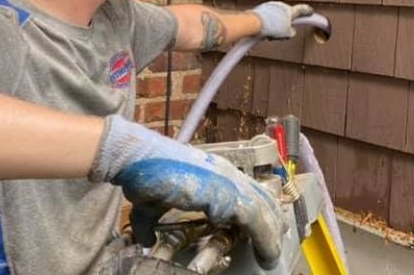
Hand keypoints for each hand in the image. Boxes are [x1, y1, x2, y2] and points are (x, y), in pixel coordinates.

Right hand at [89, 116, 284, 267]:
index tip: (263, 229)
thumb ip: (150, 224)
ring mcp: (230, 182)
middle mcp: (227, 174)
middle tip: (275, 243)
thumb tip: (146, 239)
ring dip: (271, 236)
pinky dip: (265, 240)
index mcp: (213, 173)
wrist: (138, 158)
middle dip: (272, 223)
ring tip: (272, 256)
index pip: (247, 192)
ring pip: (265, 211)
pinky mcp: (228, 195)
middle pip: (263, 199)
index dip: (259, 211)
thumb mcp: (151, 205)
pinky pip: (257, 221)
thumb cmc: (143, 174)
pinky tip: (266, 254)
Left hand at [250, 2, 313, 39]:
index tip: (310, 11)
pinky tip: (264, 31)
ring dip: (275, 24)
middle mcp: (280, 6)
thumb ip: (291, 32)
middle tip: (282, 33)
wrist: (254, 23)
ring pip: (276, 16)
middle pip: (287, 15)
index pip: (301, 10)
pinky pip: (267, 17)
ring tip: (270, 34)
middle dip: (286, 23)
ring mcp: (270, 6)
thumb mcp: (287, 34)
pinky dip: (267, 24)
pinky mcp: (261, 10)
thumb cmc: (270, 27)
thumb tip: (291, 31)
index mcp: (290, 10)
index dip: (306, 11)